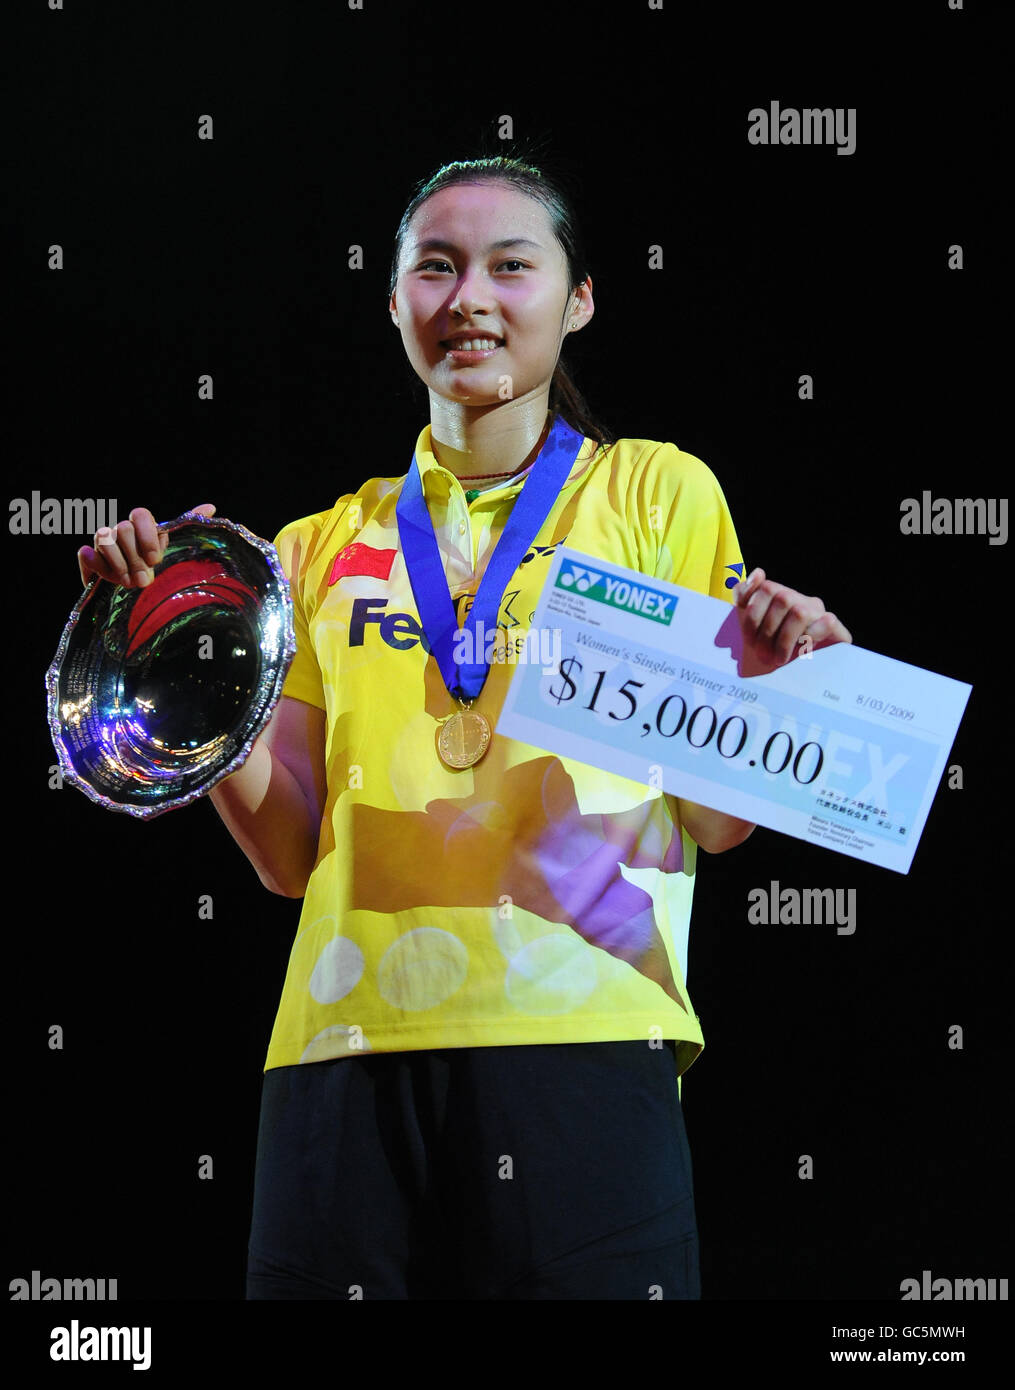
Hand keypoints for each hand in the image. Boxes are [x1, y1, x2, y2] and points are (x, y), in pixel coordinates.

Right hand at [77, 504, 215, 588]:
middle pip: (123, 529)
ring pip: (103, 537)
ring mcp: (103, 542)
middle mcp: (121, 530)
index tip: (156, 560)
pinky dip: (95, 564)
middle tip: (144, 580)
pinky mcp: (89, 558)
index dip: (147, 536)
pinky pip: (86, 553)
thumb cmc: (156, 570)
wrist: (133, 594)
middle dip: (134, 558)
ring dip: (118, 563)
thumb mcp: (174, 551)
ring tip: (128, 582)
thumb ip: (186, 527)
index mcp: (142, 526)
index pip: (141, 514)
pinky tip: (105, 577)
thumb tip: (211, 507)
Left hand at [734, 567, 850, 676]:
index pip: (765, 588)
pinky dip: (811, 637)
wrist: (801, 673)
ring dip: (785, 640)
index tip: (749, 638)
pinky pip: (827, 622)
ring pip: (800, 612)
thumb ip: (746, 598)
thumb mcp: (752, 627)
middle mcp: (798, 599)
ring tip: (778, 658)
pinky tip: (801, 651)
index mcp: (778, 595)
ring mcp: (817, 611)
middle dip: (767, 631)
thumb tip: (758, 573)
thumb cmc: (772, 650)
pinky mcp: (835, 628)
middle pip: (782, 599)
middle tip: (762, 655)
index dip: (752, 613)